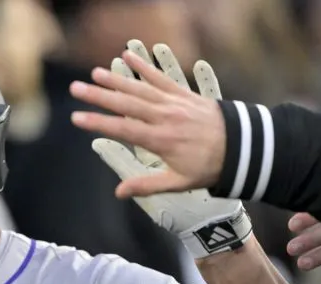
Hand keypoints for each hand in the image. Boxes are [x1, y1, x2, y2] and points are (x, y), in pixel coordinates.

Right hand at [90, 44, 251, 259]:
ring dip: (117, 79)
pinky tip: (131, 55)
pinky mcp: (185, 94)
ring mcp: (175, 103)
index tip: (77, 117)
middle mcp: (165, 118)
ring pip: (141, 88)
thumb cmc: (209, 167)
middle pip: (126, 104)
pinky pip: (162, 77)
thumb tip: (119, 192)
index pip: (122, 129)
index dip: (98, 123)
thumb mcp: (178, 182)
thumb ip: (147, 185)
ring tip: (96, 73)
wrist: (243, 147)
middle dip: (99, 96)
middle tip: (76, 88)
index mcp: (160, 140)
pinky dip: (146, 66)